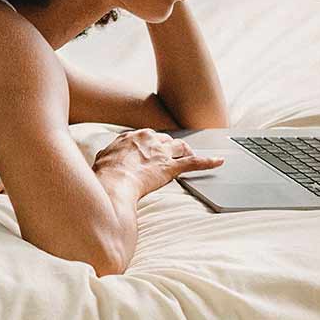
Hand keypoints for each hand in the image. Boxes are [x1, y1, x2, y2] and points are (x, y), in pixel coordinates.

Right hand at [92, 128, 224, 198]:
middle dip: (170, 148)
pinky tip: (218, 162)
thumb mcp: (101, 159)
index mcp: (133, 136)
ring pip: (181, 147)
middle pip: (166, 140)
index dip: (152, 145)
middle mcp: (150, 140)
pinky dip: (208, 162)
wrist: (114, 183)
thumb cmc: (105, 174)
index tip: (152, 149)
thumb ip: (108, 156)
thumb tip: (105, 160)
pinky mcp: (172, 167)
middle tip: (171, 155)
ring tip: (190, 156)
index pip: (148, 137)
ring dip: (186, 152)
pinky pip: (194, 163)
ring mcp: (162, 152)